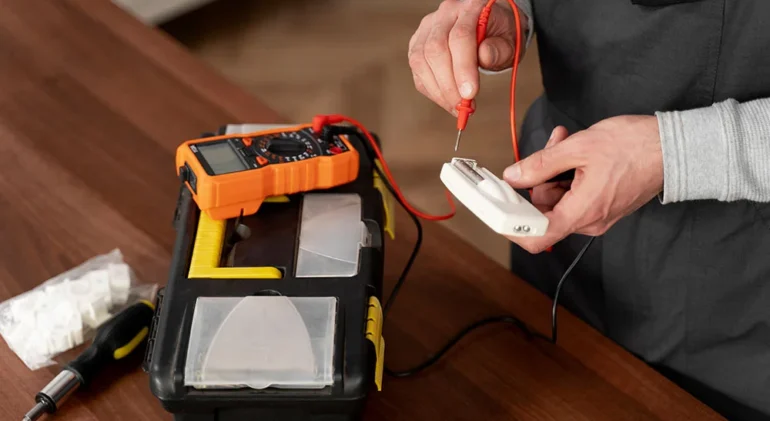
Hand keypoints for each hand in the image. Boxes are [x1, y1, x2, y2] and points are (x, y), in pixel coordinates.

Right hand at [408, 0, 520, 114]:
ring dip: (438, 90)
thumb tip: (484, 57)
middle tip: (462, 106)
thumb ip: (499, 49)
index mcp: (469, 8)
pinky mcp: (418, 44)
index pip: (460, 36)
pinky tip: (446, 100)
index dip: (463, 68)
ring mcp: (427, 29)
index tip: (470, 94)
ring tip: (456, 107)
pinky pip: (417, 71)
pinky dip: (431, 90)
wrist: (489, 26)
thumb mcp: (509, 41)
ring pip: (420, 61)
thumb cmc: (500, 34)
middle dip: (448, 84)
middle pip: (435, 49)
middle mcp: (444, 15)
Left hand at [503, 115, 663, 252]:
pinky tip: (574, 151)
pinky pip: (575, 194)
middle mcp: (589, 221)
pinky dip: (569, 174)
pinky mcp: (605, 205)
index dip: (512, 226)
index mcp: (582, 212)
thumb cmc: (635, 146)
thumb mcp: (578, 148)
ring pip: (559, 198)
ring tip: (564, 143)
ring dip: (554, 170)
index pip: (536, 238)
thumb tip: (513, 176)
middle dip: (538, 179)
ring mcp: (598, 214)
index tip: (498, 209)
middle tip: (546, 152)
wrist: (675, 147)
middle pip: (544, 210)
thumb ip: (540, 165)